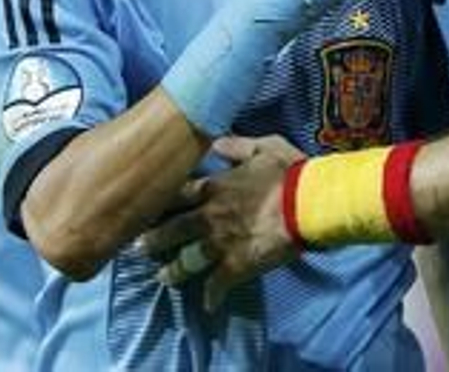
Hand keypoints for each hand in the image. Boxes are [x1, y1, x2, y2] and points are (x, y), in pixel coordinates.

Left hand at [143, 135, 302, 311]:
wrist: (309, 203)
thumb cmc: (290, 172)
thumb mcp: (265, 147)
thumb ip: (237, 146)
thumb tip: (217, 143)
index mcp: (216, 188)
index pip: (178, 195)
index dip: (160, 203)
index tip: (145, 208)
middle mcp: (210, 216)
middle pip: (173, 230)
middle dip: (153, 240)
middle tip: (138, 248)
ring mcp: (221, 243)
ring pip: (186, 261)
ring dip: (173, 271)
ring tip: (164, 277)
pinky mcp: (236, 266)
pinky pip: (217, 285)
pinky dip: (212, 296)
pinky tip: (208, 305)